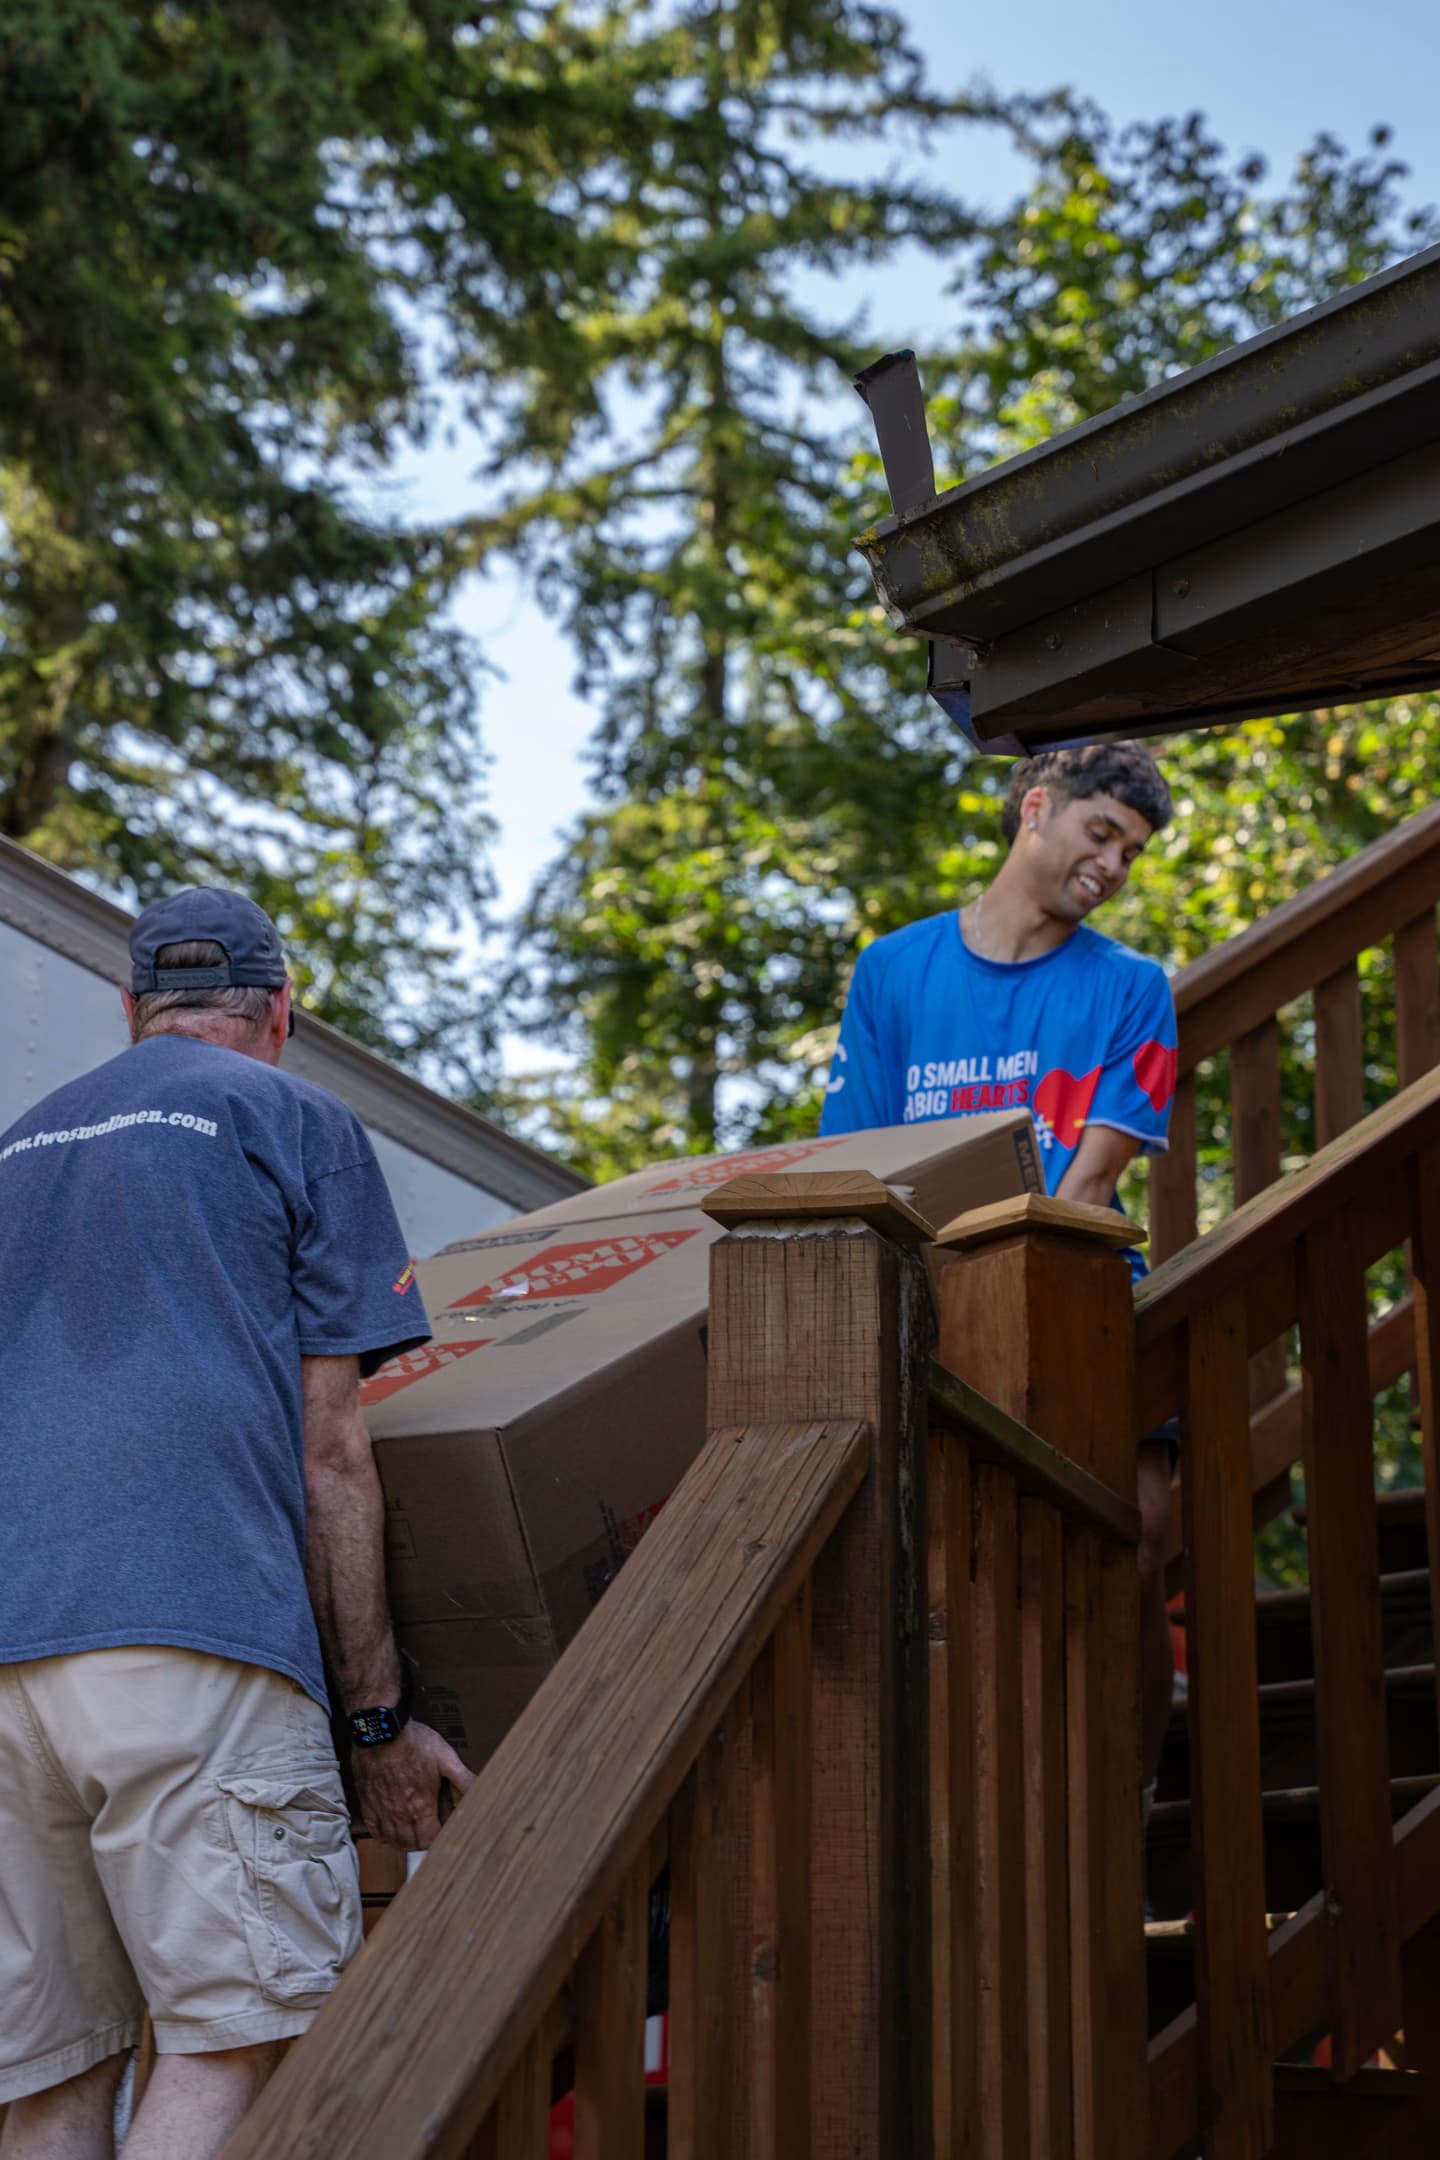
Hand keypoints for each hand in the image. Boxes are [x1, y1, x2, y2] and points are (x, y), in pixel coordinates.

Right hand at [350, 1719, 474, 1849]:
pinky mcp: (368, 1803)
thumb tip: (482, 1789)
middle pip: (411, 1843)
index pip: (430, 1840)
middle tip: (427, 1834)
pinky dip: (382, 1835)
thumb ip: (463, 1778)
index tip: (441, 1834)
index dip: (437, 1841)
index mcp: (422, 1806)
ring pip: (392, 1840)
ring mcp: (383, 1811)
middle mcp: (401, 1814)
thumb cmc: (413, 1742)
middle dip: (421, 1842)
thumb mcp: (445, 1757)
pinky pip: (374, 1830)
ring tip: (410, 1835)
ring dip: (402, 1841)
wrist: (381, 1732)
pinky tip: (388, 1830)